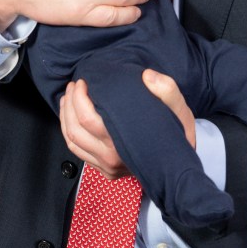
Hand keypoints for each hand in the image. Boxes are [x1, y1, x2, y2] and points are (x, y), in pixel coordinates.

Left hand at [59, 71, 195, 179]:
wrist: (181, 161)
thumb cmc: (178, 134)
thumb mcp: (180, 109)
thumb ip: (167, 90)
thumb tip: (147, 76)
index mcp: (125, 144)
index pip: (89, 119)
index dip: (79, 97)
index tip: (84, 82)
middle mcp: (113, 160)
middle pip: (75, 129)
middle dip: (70, 102)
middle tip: (75, 85)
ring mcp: (107, 168)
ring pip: (72, 141)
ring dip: (65, 115)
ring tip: (69, 96)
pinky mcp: (105, 171)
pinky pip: (77, 151)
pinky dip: (68, 131)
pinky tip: (70, 115)